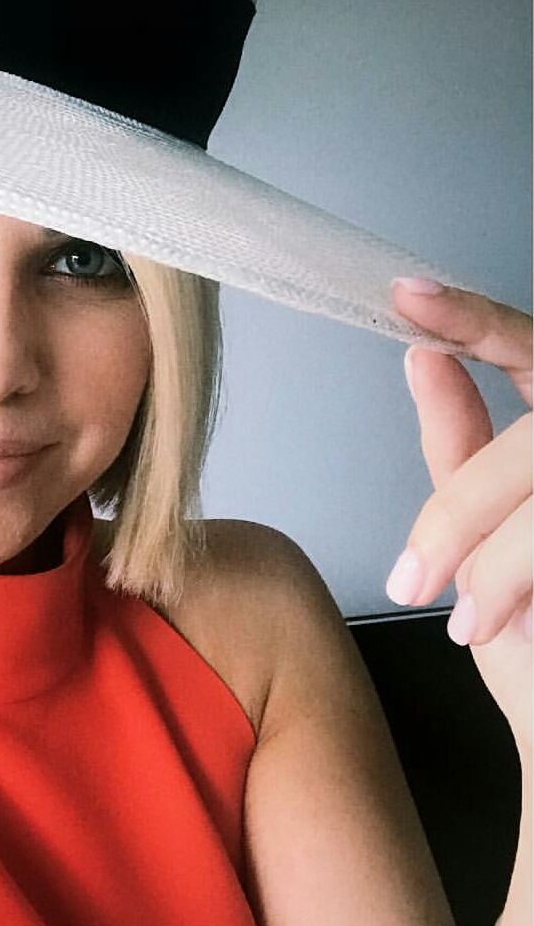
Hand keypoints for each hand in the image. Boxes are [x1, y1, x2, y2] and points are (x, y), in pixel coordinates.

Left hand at [385, 275, 531, 749]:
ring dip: (501, 562)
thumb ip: (465, 444)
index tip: (405, 298)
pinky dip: (520, 577)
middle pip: (533, 444)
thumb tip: (423, 359)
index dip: (476, 321)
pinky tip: (511, 627)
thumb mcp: (489, 530)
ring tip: (475, 623)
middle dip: (463, 512)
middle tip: (413, 580)